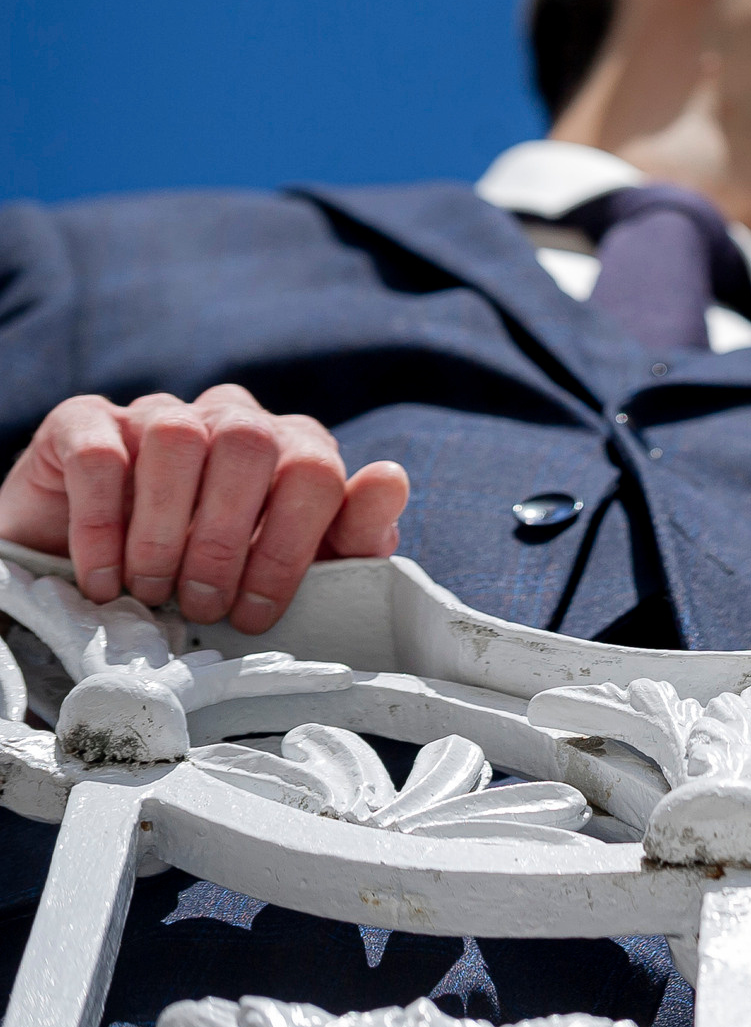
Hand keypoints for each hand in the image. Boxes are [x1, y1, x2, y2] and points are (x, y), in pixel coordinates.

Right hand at [0, 386, 409, 632]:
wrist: (107, 569)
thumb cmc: (222, 574)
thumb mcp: (297, 569)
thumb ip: (355, 533)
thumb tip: (389, 478)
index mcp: (295, 447)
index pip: (315, 471)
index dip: (287, 549)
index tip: (254, 614)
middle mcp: (233, 417)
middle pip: (248, 446)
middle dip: (225, 541)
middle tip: (200, 606)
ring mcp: (159, 412)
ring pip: (177, 439)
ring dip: (164, 530)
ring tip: (151, 591)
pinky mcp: (84, 421)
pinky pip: (100, 454)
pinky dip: (102, 525)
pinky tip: (103, 578)